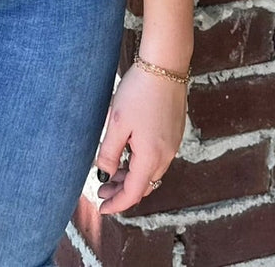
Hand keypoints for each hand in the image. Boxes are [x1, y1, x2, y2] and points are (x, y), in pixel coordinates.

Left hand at [93, 63, 185, 214]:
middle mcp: (166, 156)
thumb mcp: (117, 123)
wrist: (165, 66)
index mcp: (151, 157)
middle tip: (101, 191)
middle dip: (121, 192)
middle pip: (143, 185)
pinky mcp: (174, 133)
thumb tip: (103, 175)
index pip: (133, 193)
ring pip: (150, 172)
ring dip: (131, 177)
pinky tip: (127, 155)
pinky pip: (157, 159)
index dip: (116, 204)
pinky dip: (141, 164)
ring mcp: (172, 145)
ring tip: (111, 174)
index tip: (101, 208)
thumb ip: (109, 152)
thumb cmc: (139, 91)